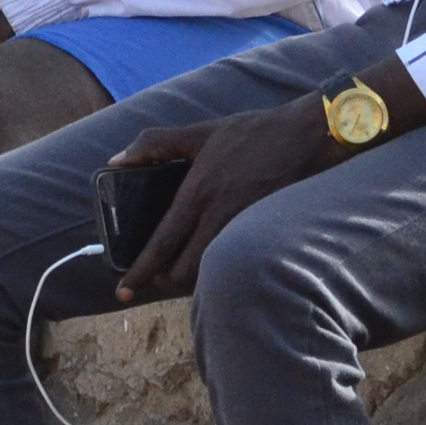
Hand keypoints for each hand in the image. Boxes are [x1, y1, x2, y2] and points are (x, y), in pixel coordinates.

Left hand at [104, 96, 341, 302]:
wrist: (308, 137)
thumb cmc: (253, 133)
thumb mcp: (200, 132)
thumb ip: (155, 143)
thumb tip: (117, 160)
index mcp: (199, 192)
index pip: (163, 242)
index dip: (141, 271)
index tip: (123, 292)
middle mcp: (220, 215)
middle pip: (185, 270)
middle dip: (167, 278)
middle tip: (157, 273)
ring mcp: (244, 227)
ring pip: (210, 270)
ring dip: (193, 274)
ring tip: (183, 264)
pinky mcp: (264, 232)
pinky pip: (233, 259)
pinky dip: (218, 264)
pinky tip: (215, 252)